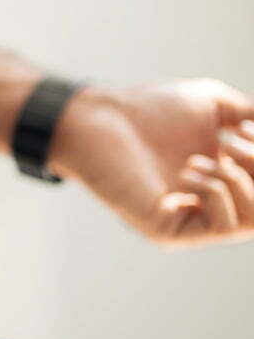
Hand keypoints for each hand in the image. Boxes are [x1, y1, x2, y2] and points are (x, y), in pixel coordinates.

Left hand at [52, 79, 253, 245]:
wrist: (99, 117)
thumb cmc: (151, 108)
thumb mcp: (220, 107)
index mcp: (228, 182)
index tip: (247, 132)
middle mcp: (212, 207)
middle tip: (233, 139)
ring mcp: (191, 222)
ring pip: (252, 222)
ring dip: (244, 180)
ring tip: (213, 153)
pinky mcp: (168, 232)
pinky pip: (221, 226)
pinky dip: (218, 191)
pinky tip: (190, 169)